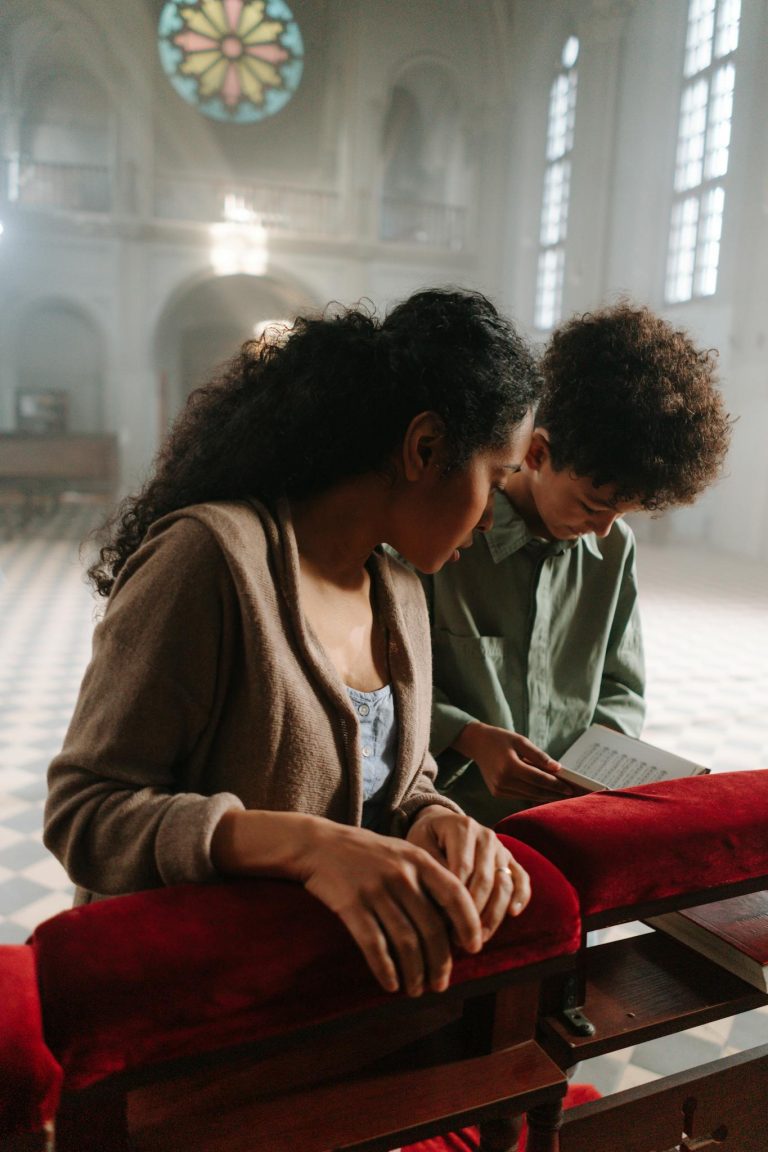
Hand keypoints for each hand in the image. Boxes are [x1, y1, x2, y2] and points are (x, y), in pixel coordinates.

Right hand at [298, 820, 485, 997]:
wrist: (320, 844)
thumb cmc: (367, 853)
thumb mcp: (402, 853)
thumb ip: (428, 879)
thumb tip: (455, 922)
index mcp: (419, 859)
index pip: (455, 894)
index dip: (469, 923)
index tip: (474, 948)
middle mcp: (401, 874)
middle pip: (432, 927)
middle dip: (440, 962)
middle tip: (441, 984)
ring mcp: (376, 890)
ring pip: (406, 942)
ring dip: (415, 972)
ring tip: (417, 990)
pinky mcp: (351, 906)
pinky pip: (374, 945)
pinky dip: (385, 969)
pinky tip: (391, 984)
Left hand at [407, 807, 529, 943]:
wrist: (441, 824)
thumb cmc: (427, 839)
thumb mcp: (419, 845)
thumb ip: (431, 867)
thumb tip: (443, 901)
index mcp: (463, 828)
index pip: (463, 869)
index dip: (455, 900)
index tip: (443, 925)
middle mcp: (486, 835)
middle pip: (485, 880)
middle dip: (474, 913)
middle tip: (460, 939)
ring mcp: (501, 847)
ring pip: (504, 883)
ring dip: (494, 914)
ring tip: (479, 937)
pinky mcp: (511, 859)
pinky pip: (522, 878)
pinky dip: (521, 896)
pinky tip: (512, 914)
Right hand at [454, 721, 572, 804]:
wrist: (477, 744)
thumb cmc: (501, 739)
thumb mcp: (520, 741)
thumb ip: (539, 755)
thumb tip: (558, 768)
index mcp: (509, 766)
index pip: (538, 779)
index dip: (556, 784)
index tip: (571, 788)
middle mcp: (503, 780)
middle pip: (535, 791)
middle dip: (554, 793)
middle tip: (572, 795)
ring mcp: (499, 789)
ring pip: (528, 796)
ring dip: (546, 796)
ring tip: (563, 796)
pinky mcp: (497, 793)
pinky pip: (520, 796)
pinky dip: (534, 795)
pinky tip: (546, 794)